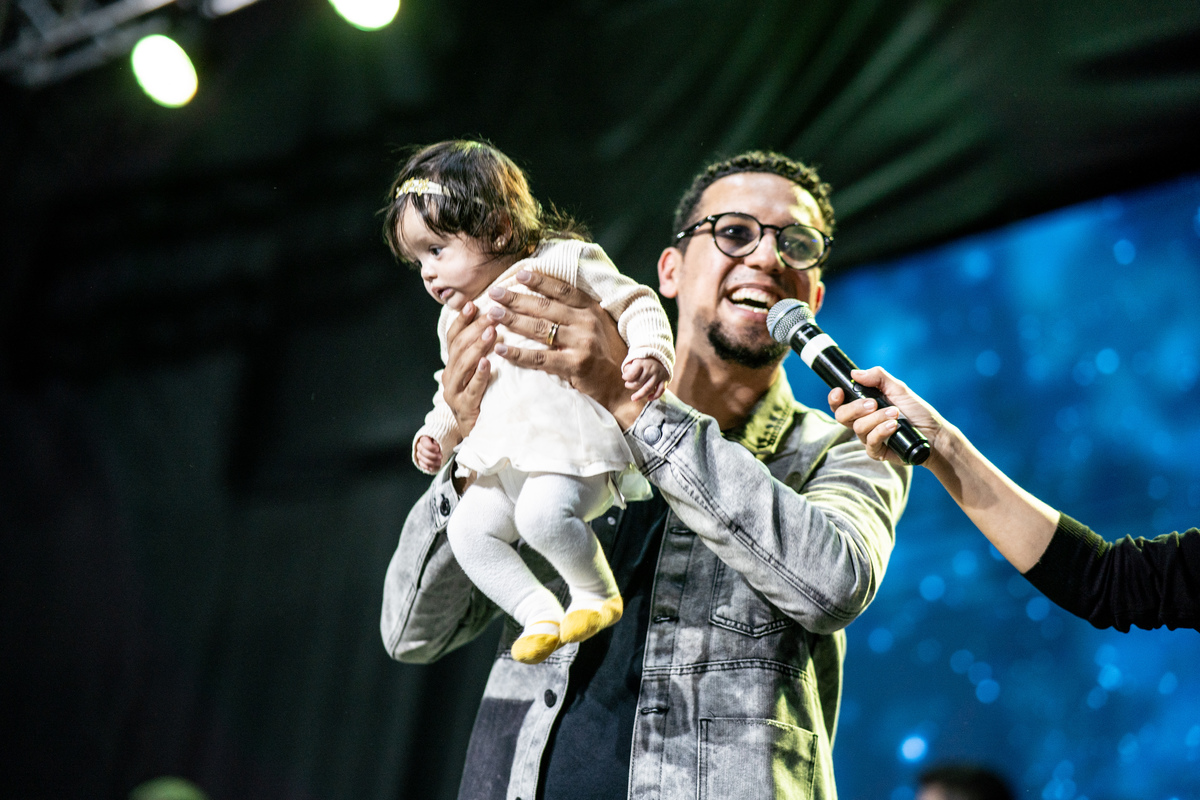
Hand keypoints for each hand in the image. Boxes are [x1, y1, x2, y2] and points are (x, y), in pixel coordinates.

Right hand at [415, 436, 443, 473]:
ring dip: (430, 462)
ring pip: (420, 457)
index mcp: (425, 436)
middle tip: (441, 457)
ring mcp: (420, 452)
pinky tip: (432, 468)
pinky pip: (420, 463)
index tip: (438, 449)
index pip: (424, 441)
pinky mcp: (421, 459)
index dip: (430, 447)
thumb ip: (440, 440)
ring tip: (439, 462)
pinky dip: (426, 466)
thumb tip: (437, 445)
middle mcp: (420, 444)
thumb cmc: (445, 439)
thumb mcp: (444, 437)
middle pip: (422, 450)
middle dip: (432, 455)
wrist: (446, 444)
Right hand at [441, 300, 496, 436]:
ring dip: (477, 347)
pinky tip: (487, 363)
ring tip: (491, 333)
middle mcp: (449, 376)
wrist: (481, 434)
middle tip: (492, 315)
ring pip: (462, 365)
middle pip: (458, 347)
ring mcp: (454, 393)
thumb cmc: (485, 398)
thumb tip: (495, 321)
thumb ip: (483, 350)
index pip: (453, 337)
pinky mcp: (464, 408)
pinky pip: (471, 390)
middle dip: (475, 329)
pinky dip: (479, 375)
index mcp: (452, 364)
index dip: (462, 320)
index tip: (473, 305)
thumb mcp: (481, 371)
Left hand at [484, 270, 645, 428]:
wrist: (622, 385)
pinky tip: (501, 349)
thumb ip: (578, 312)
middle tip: (494, 293)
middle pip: (545, 306)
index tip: (520, 274)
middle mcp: (586, 322)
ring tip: (492, 314)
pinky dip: (517, 353)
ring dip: (512, 320)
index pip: (562, 290)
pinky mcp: (574, 365)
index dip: (540, 281)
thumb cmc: (607, 354)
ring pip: (539, 329)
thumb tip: (549, 297)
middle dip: (516, 298)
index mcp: (592, 309)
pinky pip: (539, 358)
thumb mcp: (599, 325)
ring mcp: (581, 343)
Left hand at [622, 357, 667, 402]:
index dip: (625, 377)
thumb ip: (628, 368)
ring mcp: (659, 374)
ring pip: (648, 389)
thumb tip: (626, 377)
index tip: (624, 377)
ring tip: (633, 398)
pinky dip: (655, 396)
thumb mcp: (634, 360)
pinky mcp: (665, 379)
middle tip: (627, 384)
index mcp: (643, 362)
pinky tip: (649, 398)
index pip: (632, 374)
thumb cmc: (643, 361)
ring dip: (639, 395)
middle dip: (630, 386)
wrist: (660, 357)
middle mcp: (652, 368)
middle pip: (638, 383)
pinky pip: (660, 390)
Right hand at [828, 366, 945, 464]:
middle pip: (842, 416)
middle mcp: (863, 422)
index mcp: (863, 406)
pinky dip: (881, 431)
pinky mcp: (877, 451)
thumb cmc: (917, 411)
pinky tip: (894, 426)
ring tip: (895, 414)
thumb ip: (878, 378)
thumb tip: (854, 373)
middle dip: (855, 408)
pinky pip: (870, 442)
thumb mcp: (898, 389)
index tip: (839, 392)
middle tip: (873, 403)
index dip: (834, 398)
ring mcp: (868, 437)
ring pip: (858, 428)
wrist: (934, 433)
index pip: (840, 404)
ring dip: (877, 418)